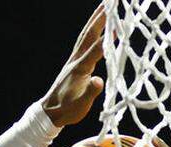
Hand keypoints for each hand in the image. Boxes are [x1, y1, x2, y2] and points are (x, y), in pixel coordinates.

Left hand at [41, 4, 106, 127]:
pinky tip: (96, 26)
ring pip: (86, 34)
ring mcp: (74, 59)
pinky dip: (92, 30)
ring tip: (105, 6)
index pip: (96, 49)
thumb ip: (90, 92)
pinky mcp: (75, 62)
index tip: (120, 25)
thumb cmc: (67, 110)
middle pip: (89, 34)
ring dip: (95, 19)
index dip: (109, 37)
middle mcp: (76, 60)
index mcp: (80, 68)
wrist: (50, 112)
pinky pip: (84, 41)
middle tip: (111, 3)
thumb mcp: (81, 105)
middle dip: (101, 17)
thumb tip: (99, 80)